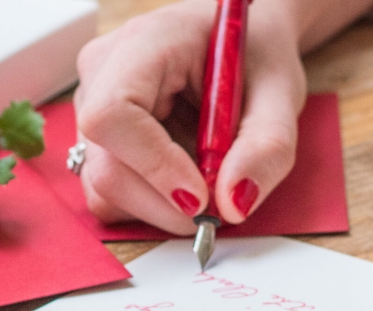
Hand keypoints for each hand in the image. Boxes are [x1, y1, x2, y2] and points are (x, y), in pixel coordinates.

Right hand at [73, 0, 308, 233]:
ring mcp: (92, 106)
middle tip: (221, 205)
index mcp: (145, 42)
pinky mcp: (97, 138)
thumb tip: (233, 204)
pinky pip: (110, 192)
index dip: (153, 165)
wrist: (242, 41)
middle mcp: (102, 73)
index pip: (113, 114)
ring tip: (208, 180)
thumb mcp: (281, 90)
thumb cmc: (255, 52)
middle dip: (165, 203)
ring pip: (102, 188)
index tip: (202, 196)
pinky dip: (153, 202)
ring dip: (161, 206)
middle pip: (105, 166)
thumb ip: (266, 146)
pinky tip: (186, 176)